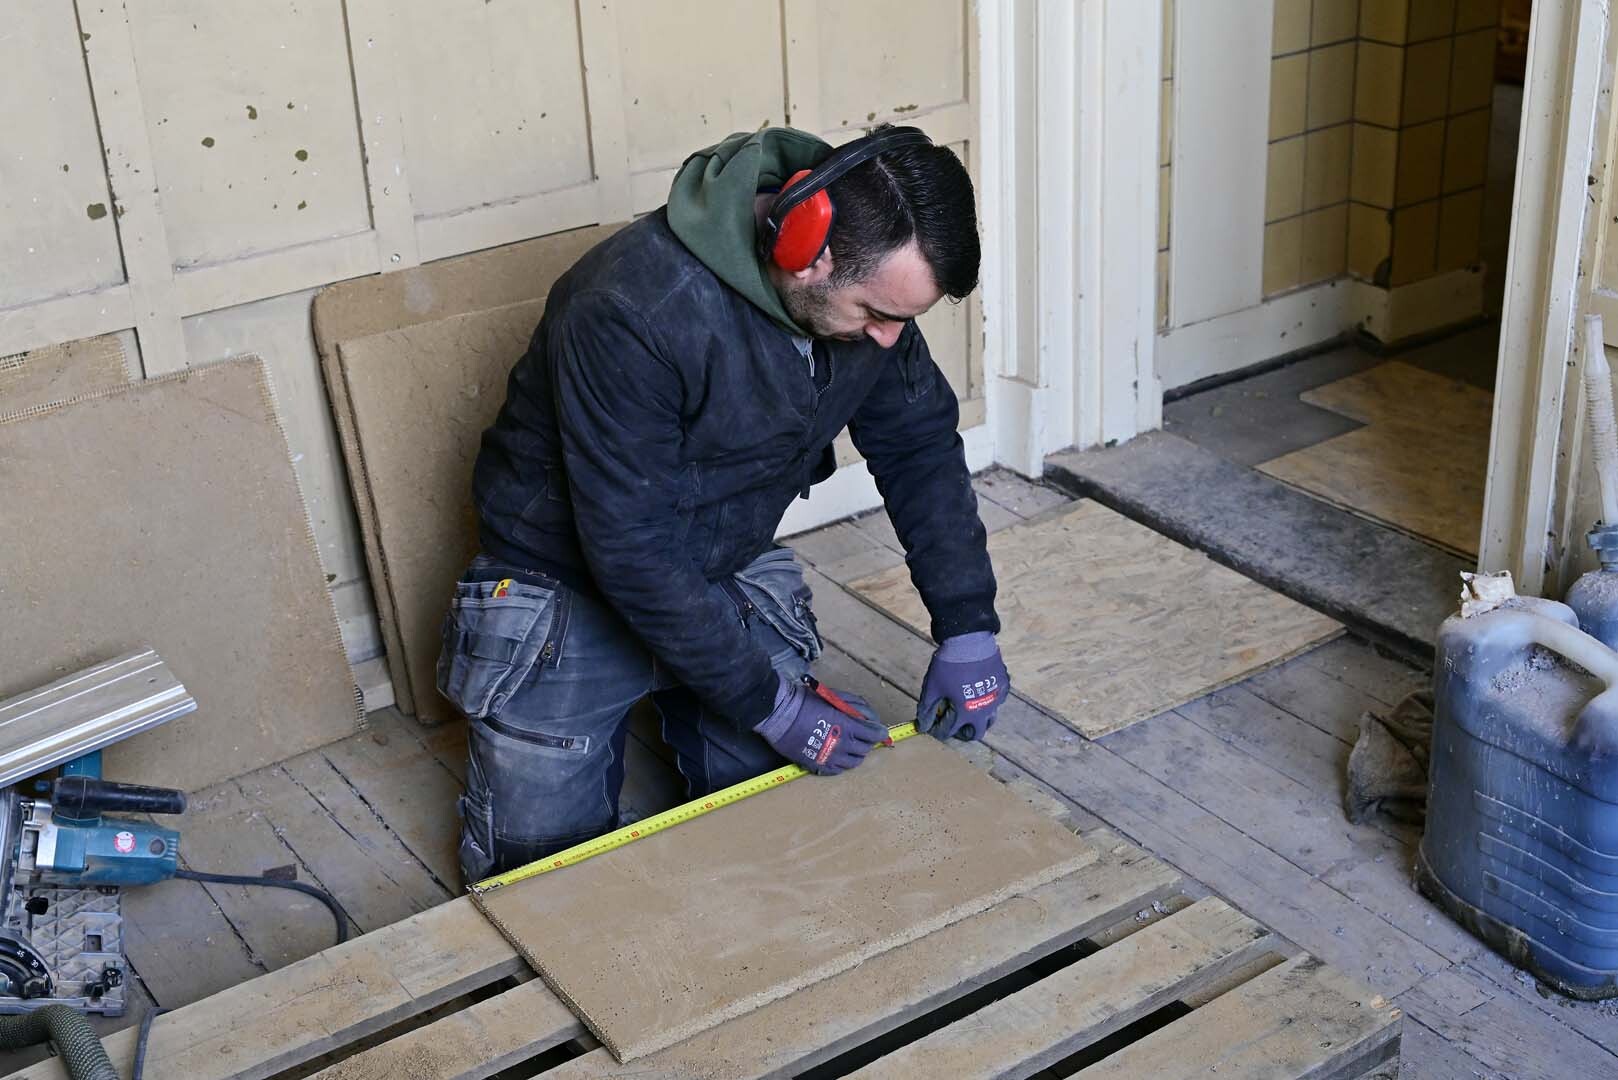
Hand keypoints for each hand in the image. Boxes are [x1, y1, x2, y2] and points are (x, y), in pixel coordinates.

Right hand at [753, 675, 889, 774]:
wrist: (780, 715)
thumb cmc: (805, 702)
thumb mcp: (834, 697)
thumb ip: (854, 706)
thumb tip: (869, 716)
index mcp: (849, 726)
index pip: (875, 734)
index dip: (879, 732)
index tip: (879, 731)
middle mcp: (843, 745)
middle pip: (865, 749)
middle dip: (867, 742)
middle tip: (862, 736)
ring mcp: (830, 757)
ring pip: (854, 762)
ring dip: (855, 754)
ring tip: (849, 746)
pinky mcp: (818, 765)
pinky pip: (838, 770)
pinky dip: (841, 764)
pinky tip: (837, 756)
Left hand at [917, 632, 1007, 741]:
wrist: (969, 640)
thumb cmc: (949, 665)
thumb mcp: (932, 687)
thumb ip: (927, 708)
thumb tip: (922, 725)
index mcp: (965, 713)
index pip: (950, 731)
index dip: (938, 731)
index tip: (933, 726)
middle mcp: (984, 710)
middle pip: (977, 733)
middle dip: (964, 733)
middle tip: (955, 726)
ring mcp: (996, 698)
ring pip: (990, 718)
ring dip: (979, 720)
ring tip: (969, 712)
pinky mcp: (1003, 684)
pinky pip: (998, 700)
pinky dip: (989, 701)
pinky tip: (981, 693)